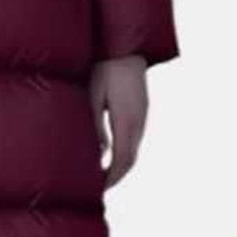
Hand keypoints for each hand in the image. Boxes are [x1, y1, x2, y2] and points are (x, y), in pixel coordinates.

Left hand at [90, 54, 148, 189]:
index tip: (98, 189)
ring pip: (134, 151)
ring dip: (120, 166)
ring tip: (102, 177)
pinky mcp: (142, 112)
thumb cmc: (105, 69)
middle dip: (115, 177)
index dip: (111, 178)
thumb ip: (95, 127)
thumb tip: (99, 153)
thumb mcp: (93, 98)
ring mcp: (143, 117)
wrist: (126, 48)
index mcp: (128, 121)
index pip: (123, 160)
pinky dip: (123, 154)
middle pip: (131, 160)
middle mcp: (140, 122)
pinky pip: (134, 140)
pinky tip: (110, 156)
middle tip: (98, 189)